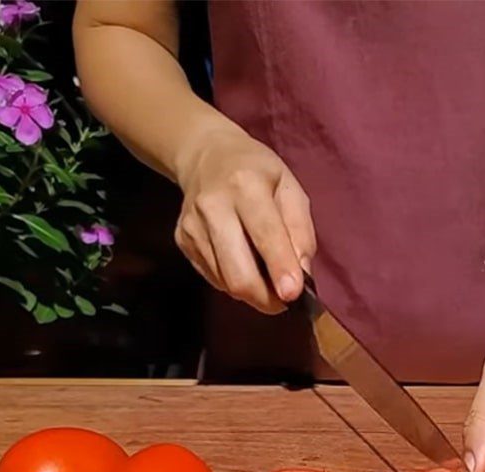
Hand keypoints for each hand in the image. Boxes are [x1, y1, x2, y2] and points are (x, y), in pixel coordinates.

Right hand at [174, 127, 315, 313]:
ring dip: (252, 293)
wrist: (205, 156)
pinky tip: (242, 263)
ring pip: (226, 282)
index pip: (265, 234)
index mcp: (246, 184)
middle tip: (283, 301)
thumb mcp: (290, 188)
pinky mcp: (182, 241)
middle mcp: (213, 206)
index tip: (293, 295)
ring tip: (265, 278)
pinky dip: (234, 282)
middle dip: (265, 298)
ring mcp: (193, 226)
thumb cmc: (258, 173)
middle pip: (238, 273)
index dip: (280, 268)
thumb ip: (300, 231)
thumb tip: (302, 275)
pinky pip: (214, 278)